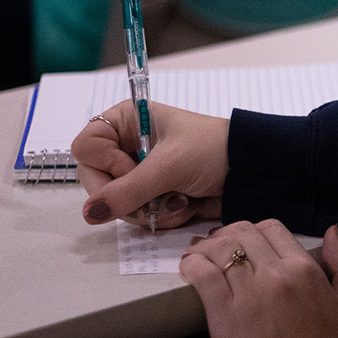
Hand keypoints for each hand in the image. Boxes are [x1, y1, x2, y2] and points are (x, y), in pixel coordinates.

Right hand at [74, 101, 228, 229]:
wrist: (251, 171)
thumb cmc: (214, 150)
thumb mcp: (168, 166)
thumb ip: (126, 191)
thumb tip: (90, 213)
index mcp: (126, 121)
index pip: (85, 149)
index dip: (104, 165)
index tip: (131, 168)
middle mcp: (127, 146)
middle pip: (97, 181)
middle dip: (129, 196)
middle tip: (157, 193)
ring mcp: (140, 173)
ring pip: (118, 204)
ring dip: (151, 208)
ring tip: (181, 197)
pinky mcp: (154, 196)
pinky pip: (140, 215)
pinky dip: (164, 215)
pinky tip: (186, 204)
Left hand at [179, 220, 337, 337]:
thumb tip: (332, 231)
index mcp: (306, 270)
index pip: (272, 228)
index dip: (256, 231)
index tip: (248, 245)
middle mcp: (276, 274)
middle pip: (242, 234)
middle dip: (228, 236)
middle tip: (220, 250)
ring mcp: (248, 293)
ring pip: (219, 249)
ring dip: (207, 248)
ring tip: (200, 258)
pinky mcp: (224, 316)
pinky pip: (202, 274)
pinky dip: (192, 265)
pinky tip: (189, 269)